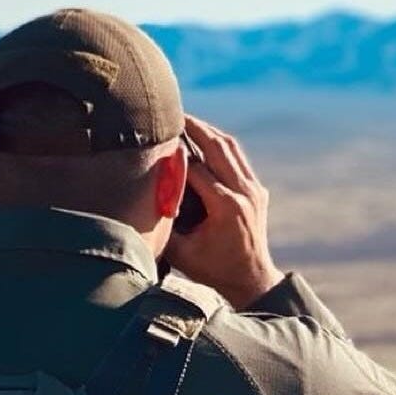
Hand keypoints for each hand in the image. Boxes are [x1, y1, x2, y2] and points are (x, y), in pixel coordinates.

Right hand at [165, 115, 283, 307]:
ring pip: (230, 146)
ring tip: (184, 120)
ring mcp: (255, 190)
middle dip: (192, 126)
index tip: (153, 139)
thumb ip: (163, 223)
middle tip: (170, 112)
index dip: (173, 152)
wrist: (252, 282)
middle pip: (216, 145)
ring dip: (207, 130)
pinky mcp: (258, 191)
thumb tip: (137, 198)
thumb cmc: (214, 271)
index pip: (196, 167)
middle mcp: (245, 193)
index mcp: (227, 207)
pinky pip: (237, 157)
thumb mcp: (182, 252)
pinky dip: (219, 144)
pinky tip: (201, 138)